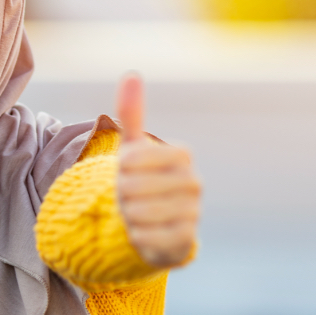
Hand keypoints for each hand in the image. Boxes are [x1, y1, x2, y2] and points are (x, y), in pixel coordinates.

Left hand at [116, 73, 200, 267]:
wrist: (155, 225)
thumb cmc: (142, 180)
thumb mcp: (133, 148)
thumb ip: (132, 113)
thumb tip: (131, 73)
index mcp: (184, 155)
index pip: (134, 157)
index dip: (121, 167)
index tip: (128, 172)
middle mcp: (194, 182)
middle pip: (133, 186)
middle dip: (121, 194)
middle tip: (129, 197)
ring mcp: (194, 212)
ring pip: (138, 213)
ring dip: (126, 215)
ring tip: (134, 214)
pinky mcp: (186, 241)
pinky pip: (146, 237)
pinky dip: (136, 236)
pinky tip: (141, 233)